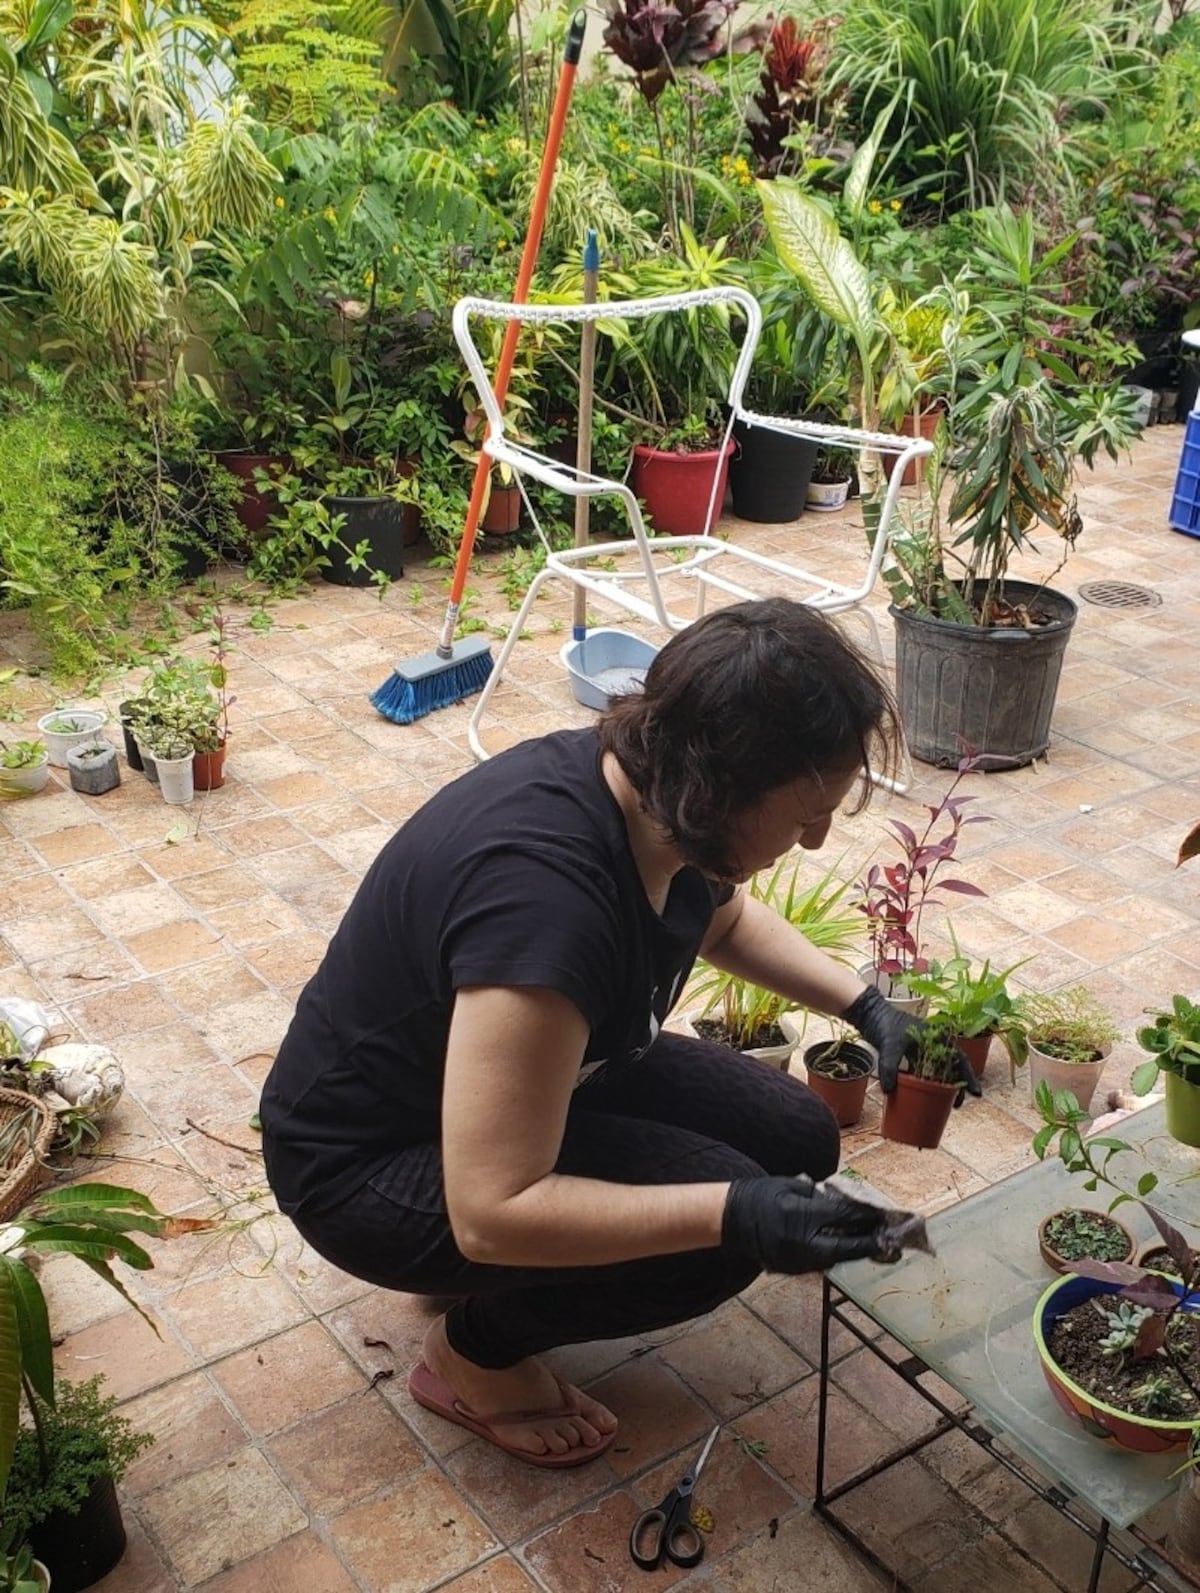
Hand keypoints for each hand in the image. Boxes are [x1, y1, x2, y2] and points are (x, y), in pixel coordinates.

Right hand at [721, 1175, 896, 1272]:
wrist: (732, 1218)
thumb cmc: (762, 1195)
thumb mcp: (791, 1186)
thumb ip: (819, 1196)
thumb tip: (845, 1204)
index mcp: (800, 1216)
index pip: (842, 1218)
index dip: (866, 1217)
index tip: (885, 1216)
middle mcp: (801, 1242)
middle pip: (845, 1247)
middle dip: (870, 1243)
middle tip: (892, 1240)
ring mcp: (796, 1260)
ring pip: (836, 1259)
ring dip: (855, 1251)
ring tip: (875, 1244)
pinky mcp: (793, 1269)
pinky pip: (822, 1263)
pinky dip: (837, 1255)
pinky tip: (849, 1249)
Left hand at [841, 986, 981, 1099]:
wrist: (870, 1014)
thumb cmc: (884, 1024)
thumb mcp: (890, 1045)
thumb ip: (890, 1067)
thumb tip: (889, 1091)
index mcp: (938, 1036)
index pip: (960, 1058)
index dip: (970, 1076)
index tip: (976, 1094)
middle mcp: (935, 1042)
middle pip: (952, 1067)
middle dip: (957, 1086)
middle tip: (958, 1105)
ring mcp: (924, 1048)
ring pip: (938, 1070)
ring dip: (942, 1086)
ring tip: (945, 1104)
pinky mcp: (912, 1053)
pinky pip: (923, 1071)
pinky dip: (925, 1083)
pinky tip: (924, 1095)